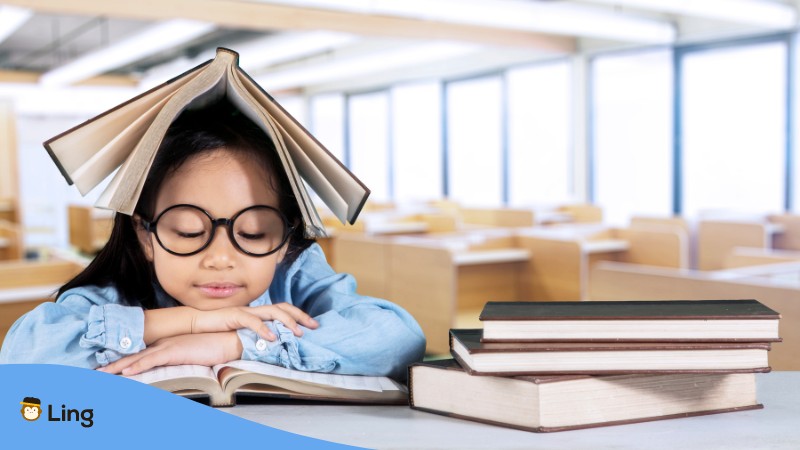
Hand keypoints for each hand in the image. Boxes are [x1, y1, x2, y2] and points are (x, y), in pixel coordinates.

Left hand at [98, 332, 242, 375]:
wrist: (228, 339)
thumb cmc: (214, 347)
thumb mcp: (193, 354)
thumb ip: (180, 359)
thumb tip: (172, 368)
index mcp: (167, 344)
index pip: (141, 354)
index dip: (124, 361)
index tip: (109, 367)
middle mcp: (164, 344)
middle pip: (134, 355)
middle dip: (114, 364)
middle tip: (96, 372)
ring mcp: (168, 346)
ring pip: (137, 358)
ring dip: (118, 367)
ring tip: (102, 374)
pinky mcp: (175, 351)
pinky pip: (152, 360)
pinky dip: (138, 365)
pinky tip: (126, 372)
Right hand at [192, 304, 318, 339]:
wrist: (198, 322)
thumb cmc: (221, 328)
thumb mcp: (244, 332)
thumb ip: (259, 335)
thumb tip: (275, 344)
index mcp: (259, 312)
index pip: (284, 309)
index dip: (300, 315)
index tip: (313, 325)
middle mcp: (256, 309)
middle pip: (283, 307)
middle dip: (300, 316)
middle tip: (313, 326)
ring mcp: (247, 311)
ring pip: (272, 311)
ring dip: (287, 322)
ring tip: (297, 333)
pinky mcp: (235, 315)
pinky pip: (252, 321)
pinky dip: (264, 328)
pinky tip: (272, 337)